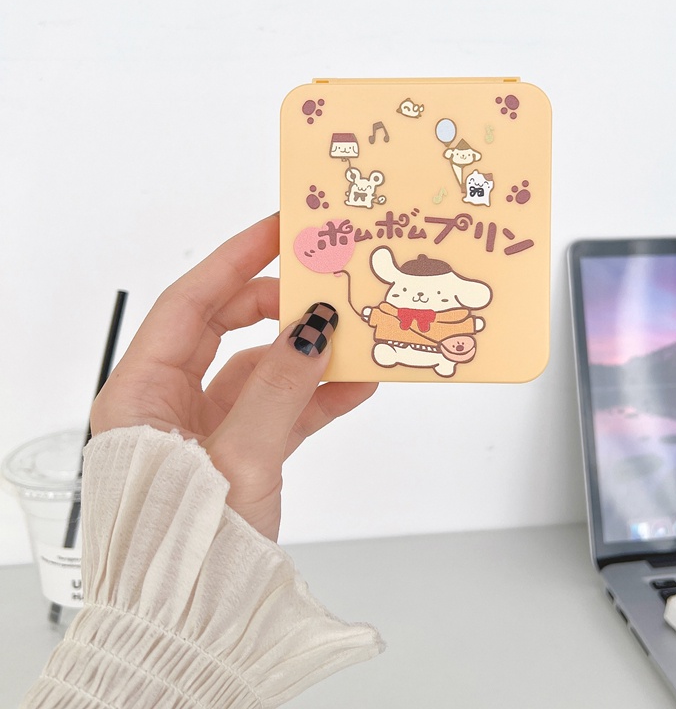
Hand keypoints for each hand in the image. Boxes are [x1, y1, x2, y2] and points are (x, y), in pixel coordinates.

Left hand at [91, 214, 376, 540]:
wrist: (191, 625)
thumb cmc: (187, 548)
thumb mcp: (239, 459)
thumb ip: (280, 386)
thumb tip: (317, 325)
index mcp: (141, 392)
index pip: (189, 302)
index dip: (237, 259)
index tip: (279, 228)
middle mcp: (168, 403)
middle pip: (227, 328)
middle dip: (279, 304)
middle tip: (325, 283)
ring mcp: (206, 428)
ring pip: (262, 370)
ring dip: (309, 355)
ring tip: (355, 337)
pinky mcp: (238, 453)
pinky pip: (281, 409)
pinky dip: (317, 397)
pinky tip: (356, 385)